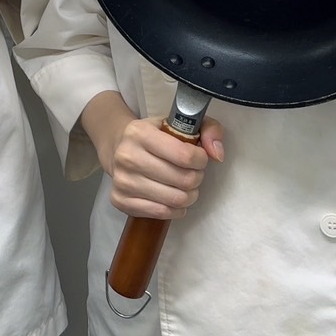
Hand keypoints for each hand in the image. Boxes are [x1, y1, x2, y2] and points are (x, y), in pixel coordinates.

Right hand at [103, 114, 224, 220]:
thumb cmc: (154, 136)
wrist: (117, 147)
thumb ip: (208, 129)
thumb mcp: (179, 122)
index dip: (201, 160)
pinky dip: (176, 210)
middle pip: (183, 180)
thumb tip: (217, 154)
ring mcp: (122, 180)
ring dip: (189, 195)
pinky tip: (174, 199)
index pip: (184, 155)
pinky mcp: (120, 200)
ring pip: (175, 200)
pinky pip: (161, 213)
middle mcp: (127, 156)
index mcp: (140, 133)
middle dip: (196, 178)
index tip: (199, 158)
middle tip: (193, 173)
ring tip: (186, 186)